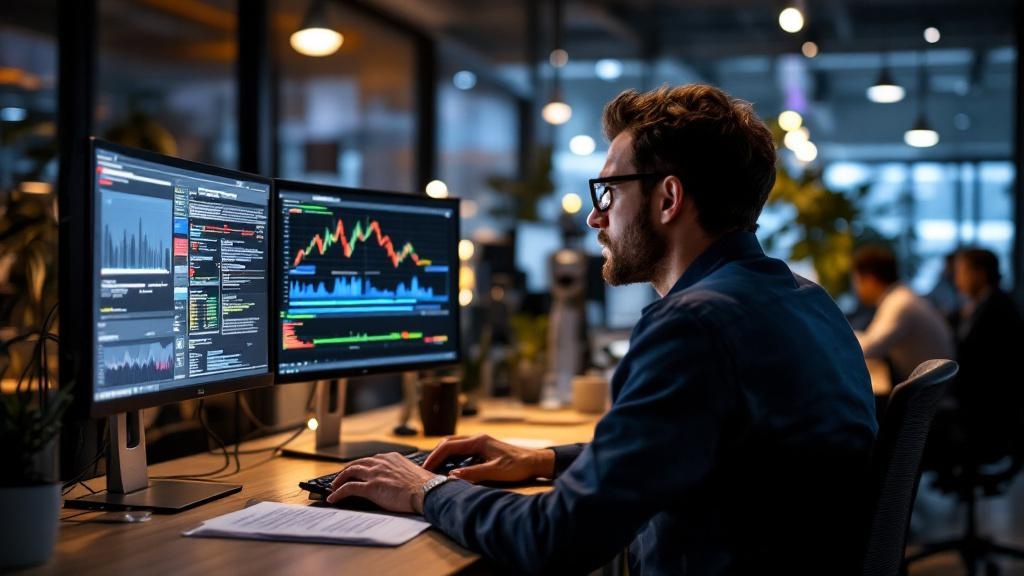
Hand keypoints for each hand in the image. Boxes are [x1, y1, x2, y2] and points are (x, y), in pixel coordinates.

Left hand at [326, 452, 436, 513]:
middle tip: (340, 477)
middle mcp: (381, 462)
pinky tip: (333, 498)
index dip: (361, 466)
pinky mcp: (371, 487)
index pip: (370, 459)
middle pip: (357, 463)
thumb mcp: (412, 471)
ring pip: (350, 472)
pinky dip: (338, 493)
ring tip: (334, 487)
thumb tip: (400, 480)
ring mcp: (375, 474)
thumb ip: (401, 471)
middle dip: (346, 471)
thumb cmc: (424, 485)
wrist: (426, 492)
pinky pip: (349, 488)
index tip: (356, 471)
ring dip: (339, 480)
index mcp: (391, 457)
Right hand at [422, 434, 554, 483]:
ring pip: (454, 445)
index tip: (425, 468)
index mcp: (478, 441)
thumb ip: (474, 473)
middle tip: (425, 468)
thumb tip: (452, 476)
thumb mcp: (495, 472)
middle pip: (448, 443)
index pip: (449, 446)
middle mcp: (477, 439)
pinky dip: (451, 457)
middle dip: (435, 454)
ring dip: (443, 455)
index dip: (435, 457)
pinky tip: (449, 468)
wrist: (535, 462)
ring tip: (433, 469)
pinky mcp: (483, 449)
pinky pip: (462, 450)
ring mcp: (480, 443)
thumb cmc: (518, 466)